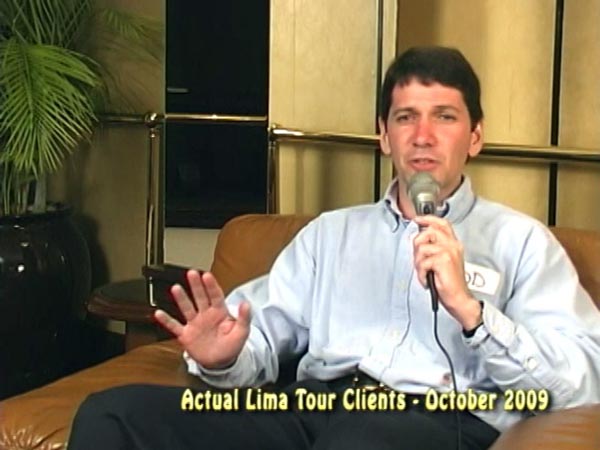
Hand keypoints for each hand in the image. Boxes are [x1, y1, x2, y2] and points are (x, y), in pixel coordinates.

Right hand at [154, 270, 250, 368]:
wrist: (220, 363)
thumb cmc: (232, 346)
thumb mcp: (242, 332)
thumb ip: (244, 318)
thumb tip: (246, 304)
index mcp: (220, 312)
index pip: (215, 296)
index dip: (211, 285)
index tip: (207, 275)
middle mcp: (205, 315)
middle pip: (200, 297)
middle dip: (196, 285)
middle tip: (192, 273)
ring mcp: (195, 324)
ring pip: (187, 308)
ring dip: (181, 298)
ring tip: (176, 288)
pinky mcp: (186, 335)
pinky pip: (174, 326)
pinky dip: (166, 321)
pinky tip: (159, 313)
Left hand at [413, 215, 481, 329]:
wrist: (459, 298)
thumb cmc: (449, 283)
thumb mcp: (442, 262)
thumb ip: (434, 248)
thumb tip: (418, 240)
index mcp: (454, 244)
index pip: (442, 224)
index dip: (428, 219)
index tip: (417, 220)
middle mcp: (453, 245)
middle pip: (428, 232)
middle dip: (418, 246)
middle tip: (420, 260)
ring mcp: (449, 252)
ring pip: (422, 247)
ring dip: (418, 263)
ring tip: (425, 272)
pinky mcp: (443, 261)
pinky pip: (422, 262)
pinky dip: (421, 273)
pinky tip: (426, 279)